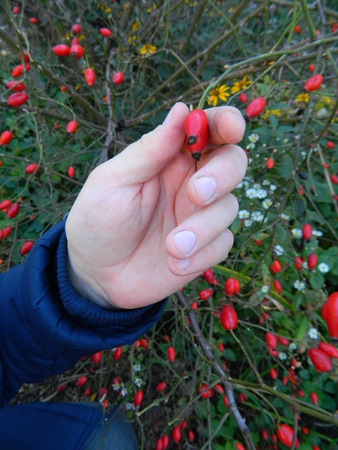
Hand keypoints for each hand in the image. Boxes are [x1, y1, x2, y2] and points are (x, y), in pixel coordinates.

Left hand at [65, 103, 246, 308]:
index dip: (226, 122)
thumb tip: (182, 110)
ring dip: (203, 228)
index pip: (209, 129)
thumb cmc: (97, 220)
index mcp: (169, 157)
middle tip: (195, 195)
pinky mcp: (205, 248)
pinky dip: (202, 255)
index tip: (231, 127)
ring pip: (230, 207)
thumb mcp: (113, 182)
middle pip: (233, 162)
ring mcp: (200, 215)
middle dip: (222, 175)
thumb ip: (148, 151)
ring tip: (171, 246)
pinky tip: (173, 264)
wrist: (96, 274)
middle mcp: (191, 181)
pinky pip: (223, 244)